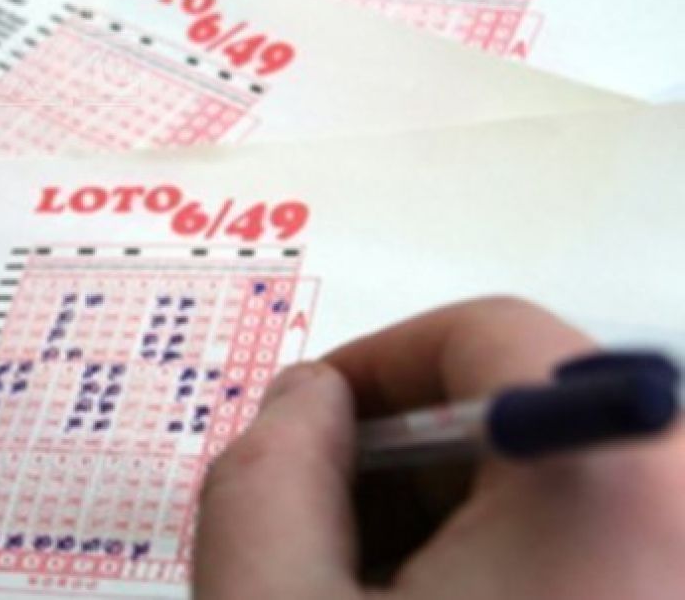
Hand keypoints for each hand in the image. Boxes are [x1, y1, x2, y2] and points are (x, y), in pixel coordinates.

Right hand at [194, 297, 684, 599]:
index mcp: (604, 489)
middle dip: (408, 462)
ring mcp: (681, 573)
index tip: (312, 428)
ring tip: (378, 599)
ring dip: (453, 528)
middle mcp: (683, 523)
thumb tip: (310, 400)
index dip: (378, 366)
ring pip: (564, 494)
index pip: (493, 337)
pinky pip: (600, 557)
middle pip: (529, 421)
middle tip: (330, 541)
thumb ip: (267, 469)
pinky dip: (512, 573)